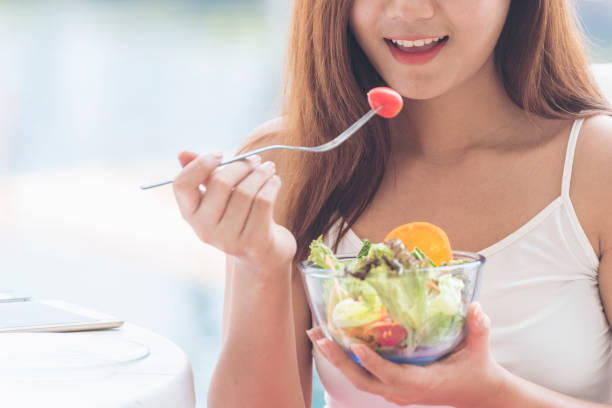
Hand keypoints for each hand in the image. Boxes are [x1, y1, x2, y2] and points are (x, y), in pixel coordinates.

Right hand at [173, 151, 296, 275]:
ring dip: (261, 173)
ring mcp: (228, 239)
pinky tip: (275, 181)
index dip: (200, 164)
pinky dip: (271, 185)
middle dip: (241, 165)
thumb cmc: (238, 216)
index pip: (182, 184)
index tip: (220, 155)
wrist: (262, 253)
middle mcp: (204, 230)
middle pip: (220, 183)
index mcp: (190, 215)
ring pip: (246, 191)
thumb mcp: (218, 196)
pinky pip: (264, 202)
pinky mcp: (253, 242)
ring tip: (268, 168)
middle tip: (256, 159)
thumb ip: (203, 175)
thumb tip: (182, 153)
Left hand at [308, 302, 505, 407]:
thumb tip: (477, 307)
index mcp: (422, 382)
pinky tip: (334, 343)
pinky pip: (364, 377)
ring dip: (336, 359)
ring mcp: (395, 392)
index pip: (391, 375)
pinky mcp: (392, 389)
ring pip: (359, 379)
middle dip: (338, 360)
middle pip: (363, 380)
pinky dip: (347, 361)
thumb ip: (479, 328)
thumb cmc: (476, 369)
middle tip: (319, 336)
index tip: (354, 345)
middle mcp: (403, 391)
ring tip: (317, 336)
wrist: (477, 393)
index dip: (372, 362)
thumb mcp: (479, 349)